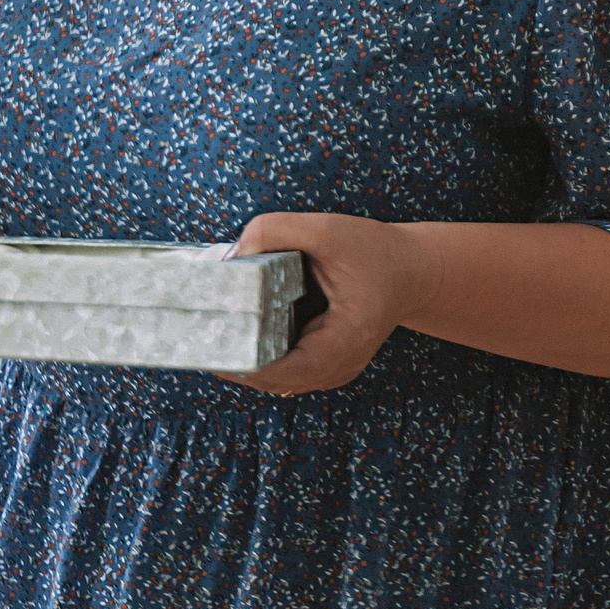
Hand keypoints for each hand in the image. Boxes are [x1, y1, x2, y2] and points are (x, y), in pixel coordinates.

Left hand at [218, 213, 440, 397]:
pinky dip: (259, 355)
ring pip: (276, 379)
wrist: (414, 271)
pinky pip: (283, 369)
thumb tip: (230, 258)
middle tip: (196, 338)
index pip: (287, 370)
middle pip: (274, 380)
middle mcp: (341, 365)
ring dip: (243, 360)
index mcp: (347, 338)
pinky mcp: (325, 364)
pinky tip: (236, 334)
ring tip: (209, 335)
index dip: (244, 365)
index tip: (210, 347)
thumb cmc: (375, 250)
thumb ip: (273, 230)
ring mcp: (334, 370)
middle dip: (234, 361)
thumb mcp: (326, 228)